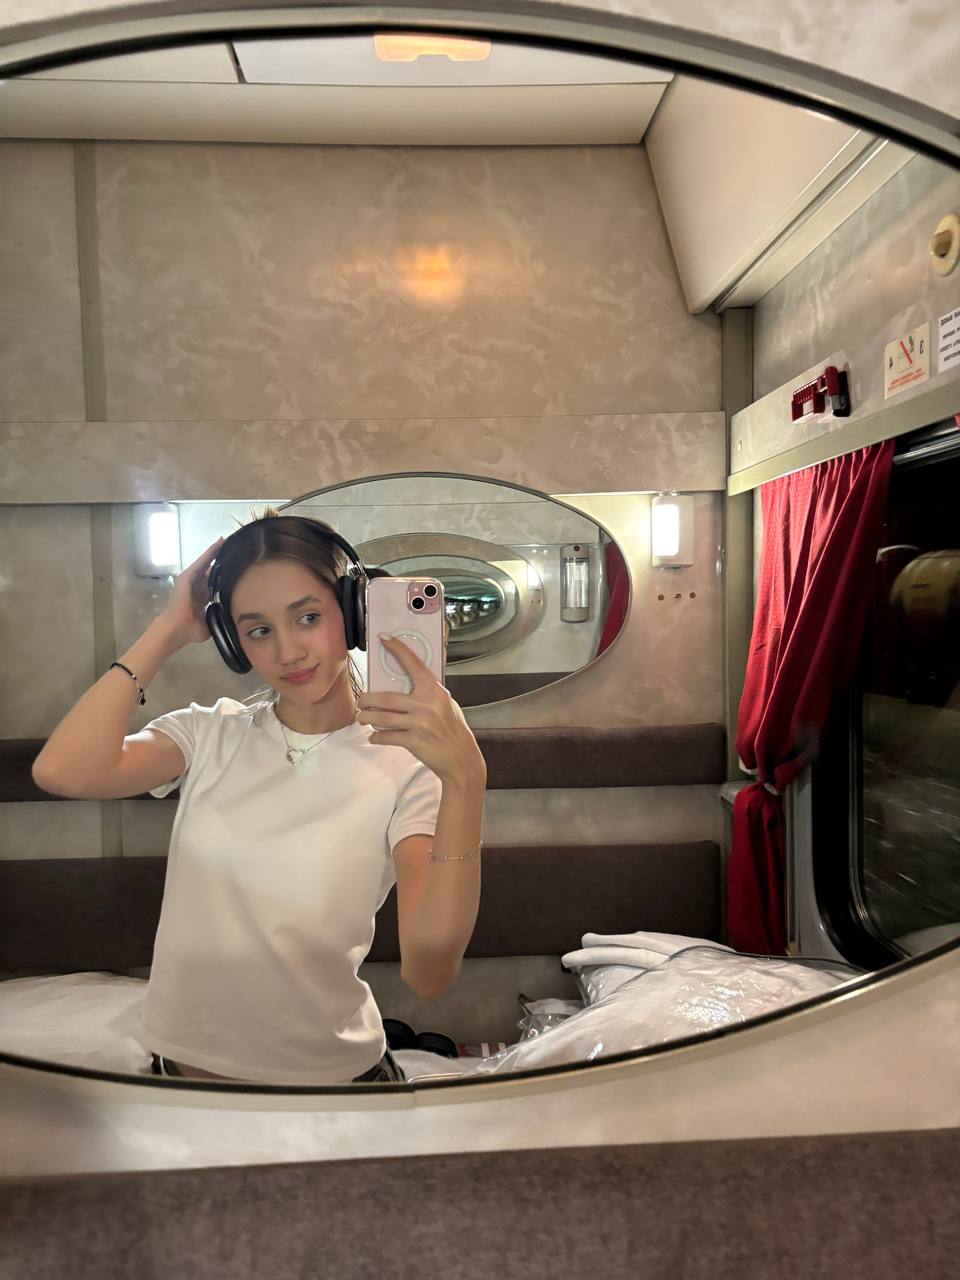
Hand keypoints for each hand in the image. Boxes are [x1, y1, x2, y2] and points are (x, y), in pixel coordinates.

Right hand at [156, 536, 223, 646]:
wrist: (177, 629)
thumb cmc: (190, 630)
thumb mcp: (209, 624)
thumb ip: (218, 619)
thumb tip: (230, 621)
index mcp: (200, 598)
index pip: (214, 584)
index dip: (223, 576)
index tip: (234, 567)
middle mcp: (195, 587)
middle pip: (210, 570)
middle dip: (221, 560)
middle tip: (234, 548)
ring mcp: (190, 581)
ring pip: (206, 563)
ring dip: (216, 551)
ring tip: (227, 540)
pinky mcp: (186, 576)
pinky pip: (201, 561)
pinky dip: (210, 552)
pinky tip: (219, 543)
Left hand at [357, 634, 485, 789]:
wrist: (461, 758)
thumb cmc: (454, 729)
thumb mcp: (447, 704)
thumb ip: (430, 693)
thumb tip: (410, 680)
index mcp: (434, 691)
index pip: (413, 664)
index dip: (397, 649)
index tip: (384, 638)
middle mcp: (425, 705)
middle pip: (384, 697)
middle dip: (366, 699)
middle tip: (362, 700)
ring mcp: (418, 724)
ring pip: (381, 718)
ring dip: (367, 718)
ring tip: (363, 717)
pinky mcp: (413, 741)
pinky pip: (386, 737)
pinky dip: (377, 737)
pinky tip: (374, 737)